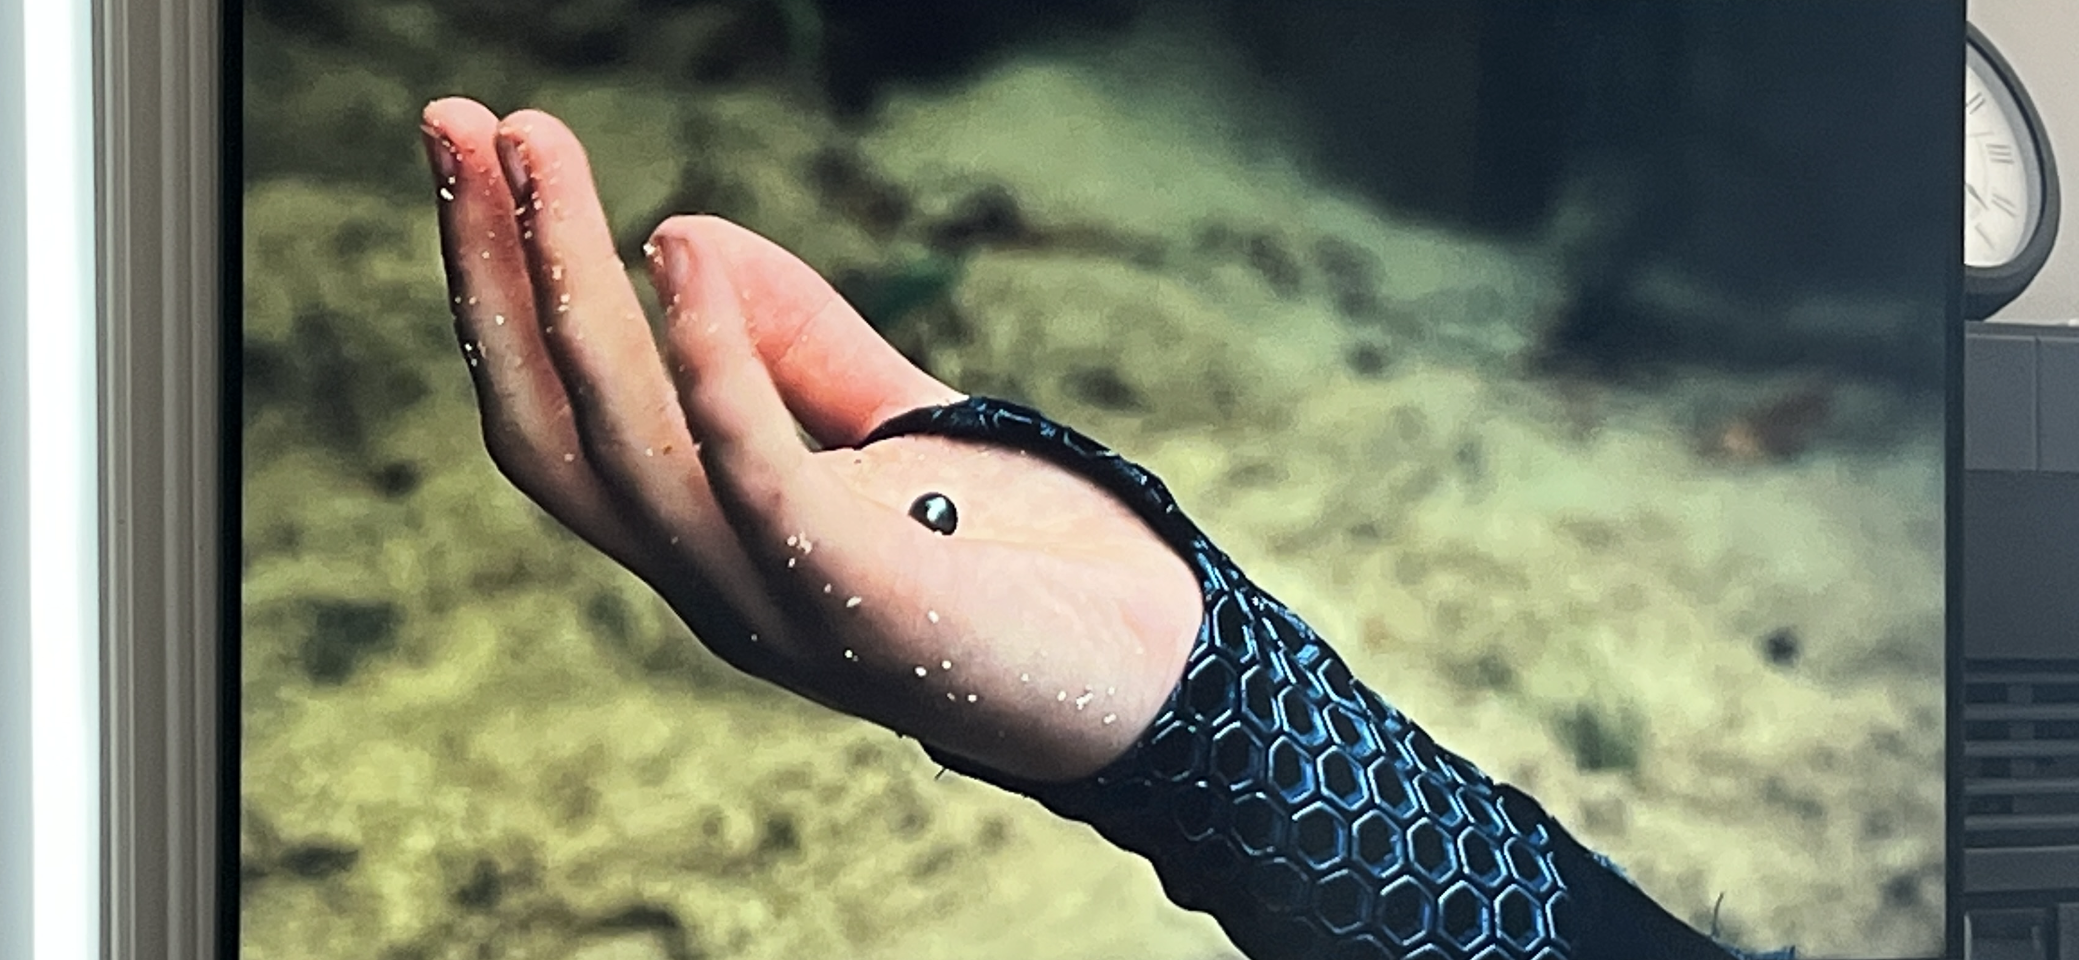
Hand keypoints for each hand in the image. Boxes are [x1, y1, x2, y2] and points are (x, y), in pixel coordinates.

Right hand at [418, 98, 1200, 781]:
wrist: (1163, 676)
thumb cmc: (1027, 558)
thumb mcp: (896, 424)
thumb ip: (799, 343)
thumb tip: (676, 228)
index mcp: (709, 544)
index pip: (564, 418)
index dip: (504, 288)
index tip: (476, 148)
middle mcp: (714, 585)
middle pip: (557, 431)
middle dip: (494, 274)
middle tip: (454, 121)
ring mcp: (779, 607)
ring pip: (629, 450)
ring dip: (569, 293)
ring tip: (538, 153)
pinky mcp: (865, 608)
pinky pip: (760, 482)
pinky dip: (714, 368)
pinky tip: (680, 254)